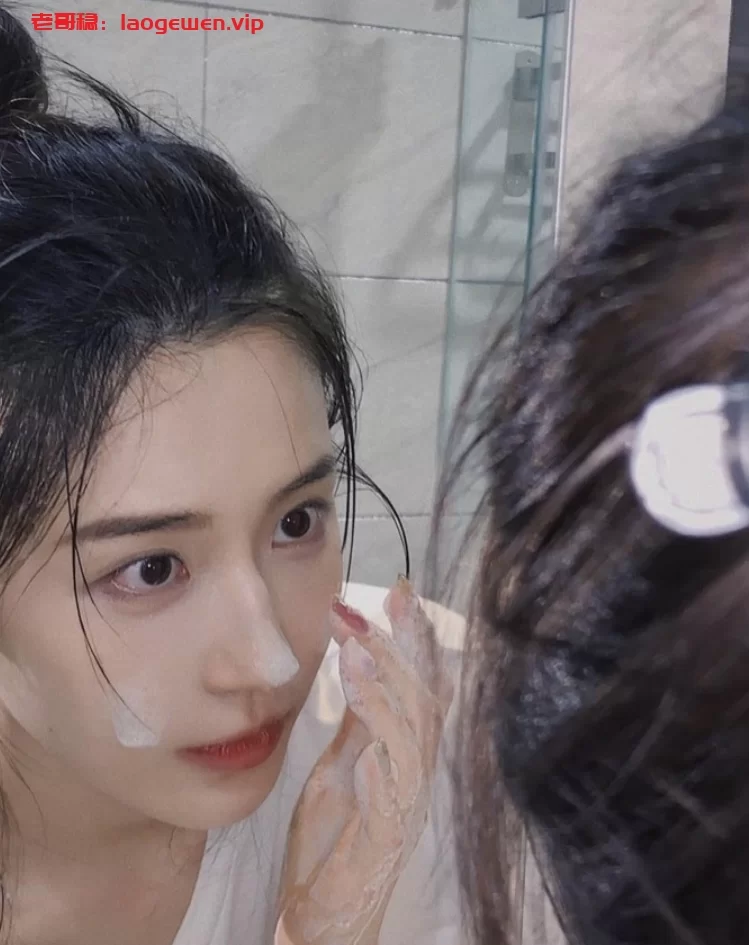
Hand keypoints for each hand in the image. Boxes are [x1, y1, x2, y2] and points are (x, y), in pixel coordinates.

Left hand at [274, 577, 452, 944]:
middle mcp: (412, 776)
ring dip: (390, 695)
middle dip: (408, 650)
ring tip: (364, 654)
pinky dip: (381, 765)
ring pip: (412, 744)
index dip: (413, 638)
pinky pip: (389, 802)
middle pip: (423, 704)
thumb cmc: (335, 845)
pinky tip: (366, 735)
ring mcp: (402, 809)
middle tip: (392, 600)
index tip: (401, 590)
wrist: (325, 920)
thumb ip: (358, 723)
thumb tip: (362, 663)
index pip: (416, 684)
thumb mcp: (341, 768)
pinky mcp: (382, 844)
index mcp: (401, 753)